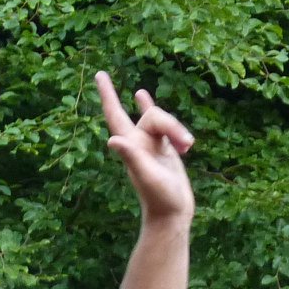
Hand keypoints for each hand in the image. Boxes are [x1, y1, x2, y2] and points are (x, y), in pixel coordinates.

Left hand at [95, 72, 194, 225]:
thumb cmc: (160, 198)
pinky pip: (165, 126)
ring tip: (189, 148)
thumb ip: (132, 157)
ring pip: (164, 121)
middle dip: (161, 119)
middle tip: (160, 125)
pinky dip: (169, 121)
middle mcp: (138, 143)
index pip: (115, 114)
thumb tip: (113, 140)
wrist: (172, 214)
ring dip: (179, 130)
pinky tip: (148, 102)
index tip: (99, 74)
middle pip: (151, 115)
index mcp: (131, 146)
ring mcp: (152, 145)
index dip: (108, 95)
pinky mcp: (165, 149)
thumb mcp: (147, 175)